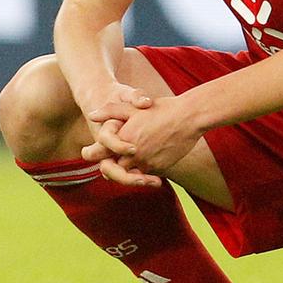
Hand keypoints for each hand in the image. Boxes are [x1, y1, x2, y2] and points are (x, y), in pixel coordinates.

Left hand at [83, 96, 200, 187]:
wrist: (190, 117)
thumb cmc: (163, 109)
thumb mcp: (133, 107)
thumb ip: (110, 111)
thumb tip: (91, 115)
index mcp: (121, 139)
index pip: (97, 155)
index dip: (92, 154)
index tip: (91, 152)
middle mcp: (132, 155)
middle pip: (110, 170)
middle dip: (109, 167)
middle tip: (109, 164)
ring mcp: (146, 163)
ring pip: (128, 175)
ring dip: (126, 171)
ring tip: (128, 163)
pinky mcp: (159, 168)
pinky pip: (145, 174)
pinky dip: (142, 171)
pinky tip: (146, 160)